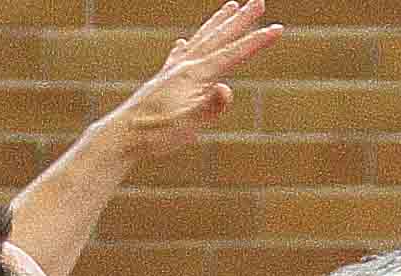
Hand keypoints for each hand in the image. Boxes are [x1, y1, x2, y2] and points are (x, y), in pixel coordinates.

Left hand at [107, 1, 282, 157]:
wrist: (121, 136)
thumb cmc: (155, 135)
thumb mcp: (187, 125)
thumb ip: (208, 107)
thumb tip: (226, 89)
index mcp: (195, 74)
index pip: (232, 54)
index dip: (256, 42)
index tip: (278, 29)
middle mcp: (184, 65)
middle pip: (219, 37)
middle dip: (242, 20)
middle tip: (260, 2)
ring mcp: (171, 71)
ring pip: (200, 40)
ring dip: (217, 23)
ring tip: (231, 6)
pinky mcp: (161, 81)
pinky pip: (178, 56)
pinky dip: (185, 46)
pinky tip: (182, 44)